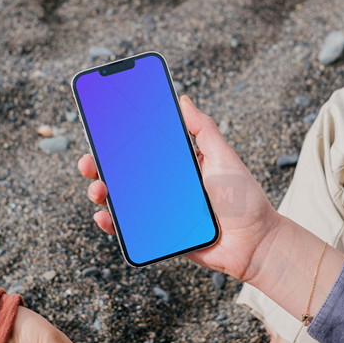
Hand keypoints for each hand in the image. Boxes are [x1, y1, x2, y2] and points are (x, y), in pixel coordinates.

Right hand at [77, 95, 278, 283]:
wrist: (254, 242)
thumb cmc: (244, 199)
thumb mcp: (224, 157)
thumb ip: (204, 129)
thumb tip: (183, 100)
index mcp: (177, 165)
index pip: (141, 149)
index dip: (117, 141)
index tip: (99, 132)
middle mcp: (165, 187)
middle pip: (123, 175)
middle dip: (100, 167)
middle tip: (89, 163)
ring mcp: (160, 212)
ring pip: (121, 201)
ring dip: (101, 193)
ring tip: (97, 190)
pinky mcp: (160, 236)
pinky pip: (130, 230)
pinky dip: (112, 224)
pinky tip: (104, 216)